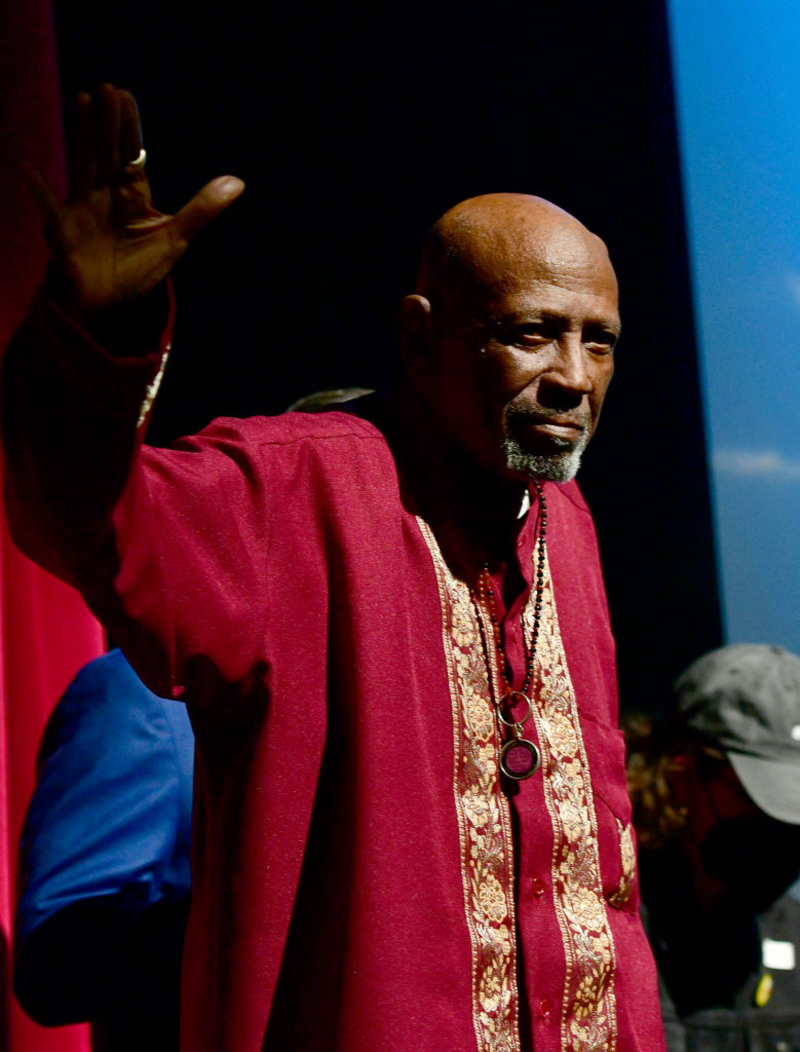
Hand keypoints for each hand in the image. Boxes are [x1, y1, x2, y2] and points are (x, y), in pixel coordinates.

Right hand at [25, 84, 244, 316]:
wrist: (111, 302)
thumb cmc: (139, 269)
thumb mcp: (174, 239)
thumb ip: (202, 209)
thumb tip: (237, 182)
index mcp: (132, 194)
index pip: (131, 154)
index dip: (129, 127)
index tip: (126, 96)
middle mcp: (105, 194)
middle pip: (106, 152)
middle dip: (107, 122)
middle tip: (107, 89)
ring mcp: (83, 209)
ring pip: (83, 165)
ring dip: (83, 135)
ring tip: (82, 101)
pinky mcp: (64, 230)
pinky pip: (48, 208)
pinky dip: (38, 191)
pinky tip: (25, 168)